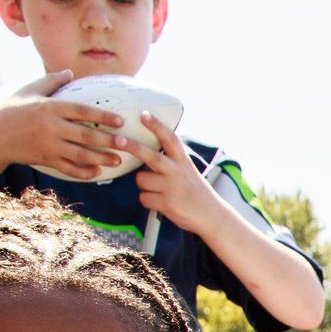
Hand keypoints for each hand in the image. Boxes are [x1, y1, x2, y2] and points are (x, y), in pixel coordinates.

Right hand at [0, 70, 132, 181]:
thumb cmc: (12, 109)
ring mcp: (48, 145)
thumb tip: (70, 72)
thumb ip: (51, 81)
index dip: (102, 116)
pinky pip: (68, 169)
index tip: (120, 120)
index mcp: (49, 107)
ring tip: (118, 161)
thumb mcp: (29, 91)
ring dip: (101, 159)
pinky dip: (83, 172)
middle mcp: (50, 127)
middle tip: (127, 144)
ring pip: (80, 155)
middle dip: (107, 141)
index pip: (80, 111)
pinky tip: (97, 172)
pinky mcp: (45, 159)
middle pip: (84, 135)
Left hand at [132, 114, 227, 236]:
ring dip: (144, 185)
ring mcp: (172, 188)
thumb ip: (170, 162)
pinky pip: (143, 198)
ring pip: (141, 180)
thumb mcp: (188, 171)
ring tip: (158, 190)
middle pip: (151, 156)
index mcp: (183, 161)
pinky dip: (148, 201)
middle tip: (118, 139)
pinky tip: (160, 203)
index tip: (144, 114)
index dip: (156, 125)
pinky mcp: (167, 204)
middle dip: (132, 146)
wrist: (212, 217)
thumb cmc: (197, 193)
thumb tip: (145, 154)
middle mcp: (178, 172)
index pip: (170, 139)